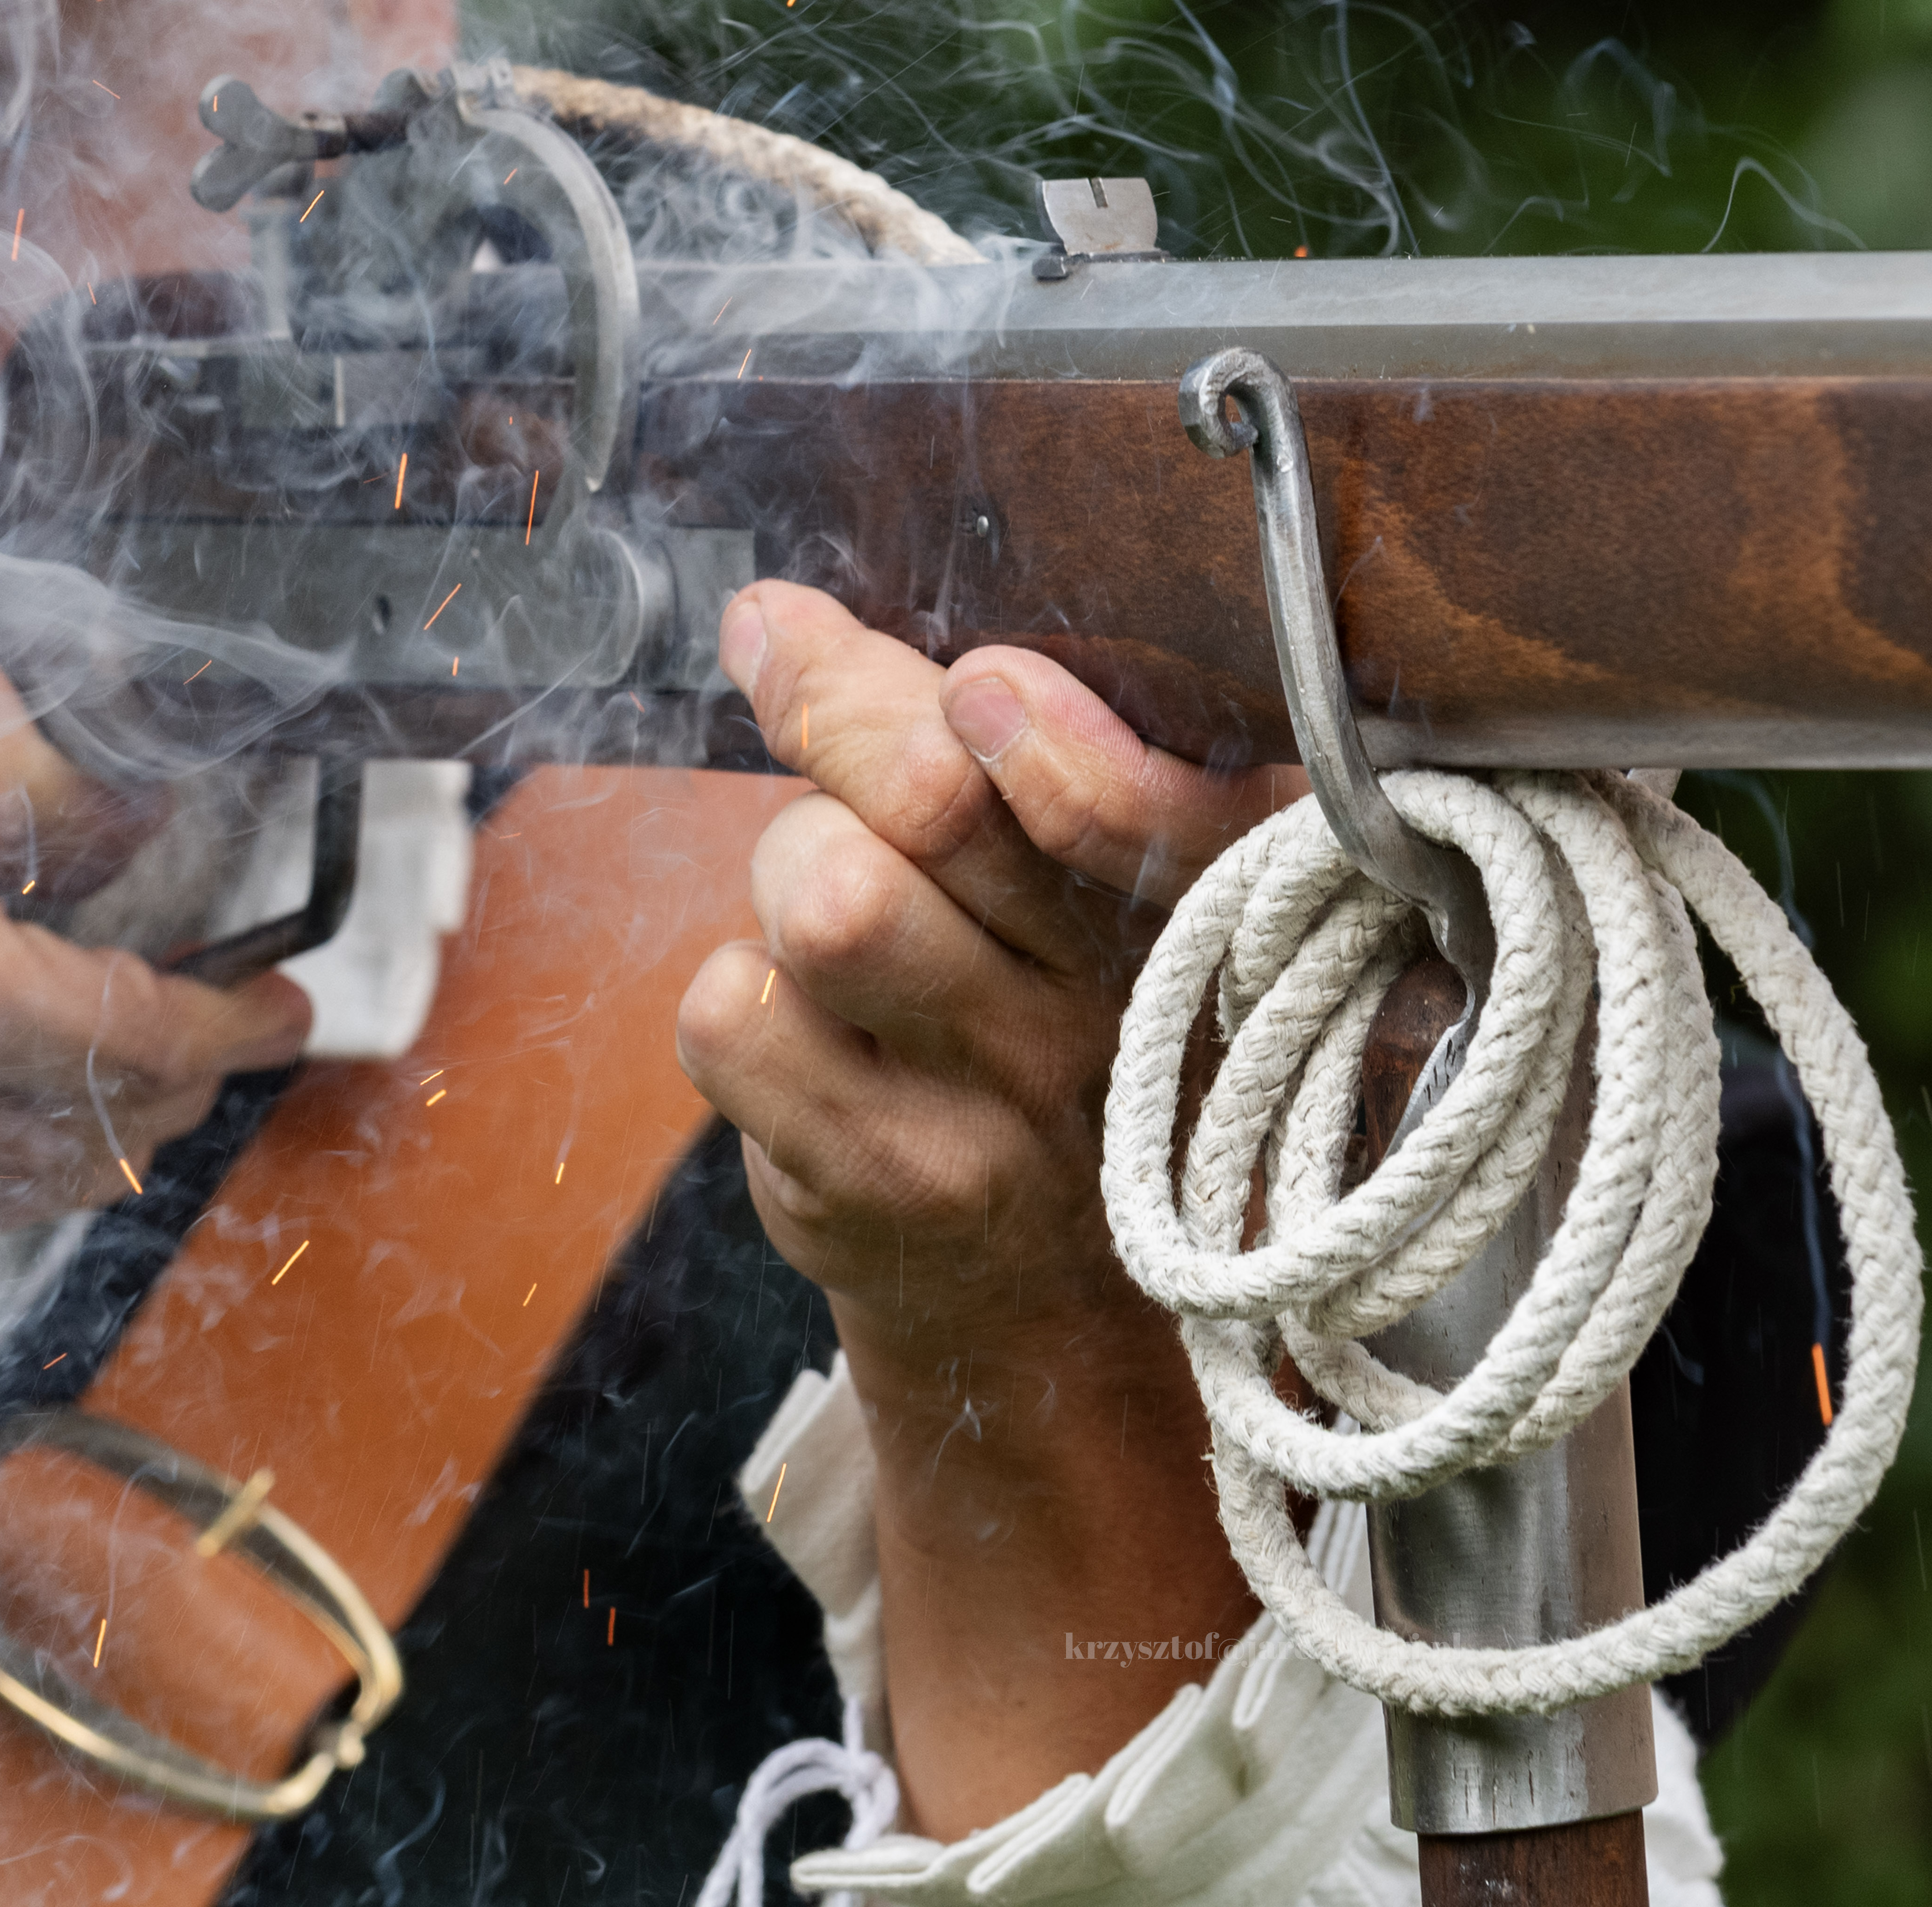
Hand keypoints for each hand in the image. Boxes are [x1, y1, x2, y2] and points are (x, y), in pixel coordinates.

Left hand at [674, 580, 1301, 1833]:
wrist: (1062, 1313)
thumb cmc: (1057, 1032)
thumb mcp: (1086, 881)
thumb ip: (968, 735)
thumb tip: (770, 618)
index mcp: (1200, 909)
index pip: (1114, 788)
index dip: (1008, 711)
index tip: (970, 686)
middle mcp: (1116, 1014)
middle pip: (929, 799)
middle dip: (845, 722)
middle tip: (818, 706)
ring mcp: (1001, 1112)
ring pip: (820, 893)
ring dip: (791, 869)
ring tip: (836, 916)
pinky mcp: (877, 1183)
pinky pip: (731, 1012)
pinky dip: (740, 1002)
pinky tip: (810, 1037)